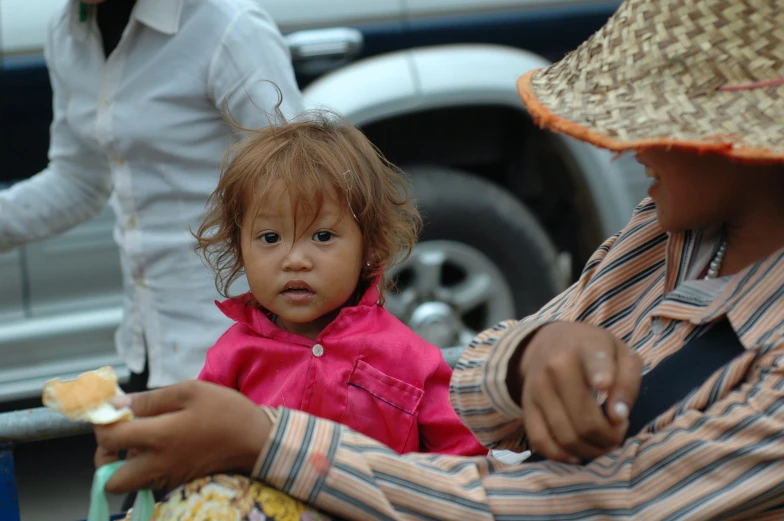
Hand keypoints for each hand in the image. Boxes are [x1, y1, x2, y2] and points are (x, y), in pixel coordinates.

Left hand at [93, 380, 272, 493]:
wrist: (257, 441)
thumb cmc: (226, 411)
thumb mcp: (191, 391)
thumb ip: (151, 399)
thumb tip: (118, 404)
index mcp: (159, 437)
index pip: (109, 439)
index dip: (102, 423)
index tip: (111, 411)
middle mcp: (158, 465)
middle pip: (110, 479)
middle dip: (106, 458)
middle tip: (120, 436)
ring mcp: (168, 478)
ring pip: (129, 484)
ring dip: (125, 465)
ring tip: (142, 440)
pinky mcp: (178, 483)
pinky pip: (149, 482)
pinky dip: (146, 468)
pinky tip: (162, 447)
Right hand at [509, 322, 641, 462]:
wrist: (549, 343)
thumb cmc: (593, 352)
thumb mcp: (621, 354)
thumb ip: (628, 382)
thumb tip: (618, 417)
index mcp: (586, 347)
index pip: (594, 361)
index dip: (601, 376)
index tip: (606, 389)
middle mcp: (556, 366)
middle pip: (585, 419)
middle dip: (610, 437)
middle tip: (618, 433)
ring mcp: (537, 388)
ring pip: (566, 436)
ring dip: (591, 450)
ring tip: (603, 442)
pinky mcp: (526, 406)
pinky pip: (541, 441)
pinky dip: (562, 455)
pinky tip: (578, 452)